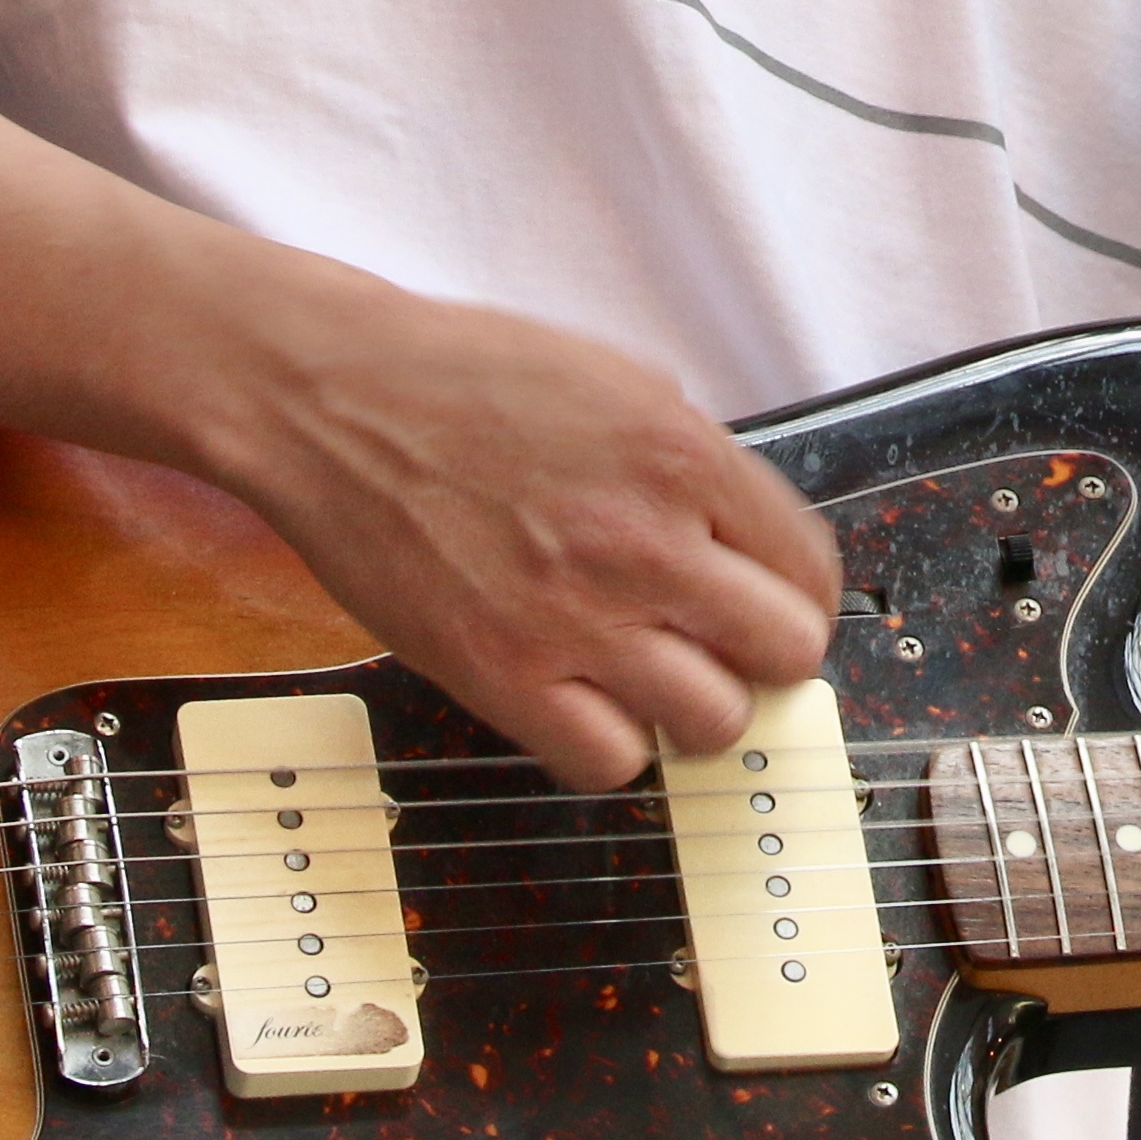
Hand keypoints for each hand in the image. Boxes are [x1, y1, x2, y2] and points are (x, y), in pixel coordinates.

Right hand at [209, 287, 840, 788]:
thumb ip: (689, 463)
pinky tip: (587, 703)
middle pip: (784, 653)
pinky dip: (610, 746)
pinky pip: (609, 761)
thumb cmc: (458, 378)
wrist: (332, 399)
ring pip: (712, 723)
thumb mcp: (615, 382)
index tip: (767, 602)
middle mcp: (645, 543)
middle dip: (762, 654)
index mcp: (684, 457)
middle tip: (722, 645)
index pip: (809, 569)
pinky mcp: (501, 675)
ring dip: (692, 708)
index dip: (795, 592)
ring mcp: (576, 618)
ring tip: (654, 678)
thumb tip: (739, 535)